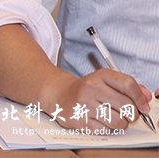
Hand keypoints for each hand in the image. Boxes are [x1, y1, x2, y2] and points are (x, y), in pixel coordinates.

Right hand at [38, 68, 152, 130]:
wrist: (59, 94)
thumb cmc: (87, 89)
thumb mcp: (106, 81)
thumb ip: (128, 87)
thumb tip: (147, 97)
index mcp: (100, 75)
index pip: (128, 84)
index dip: (140, 98)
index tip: (144, 107)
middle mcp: (91, 88)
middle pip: (127, 106)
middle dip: (132, 114)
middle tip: (127, 114)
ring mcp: (84, 104)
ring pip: (118, 121)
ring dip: (121, 123)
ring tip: (113, 118)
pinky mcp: (79, 120)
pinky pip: (105, 130)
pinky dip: (107, 128)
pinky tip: (100, 121)